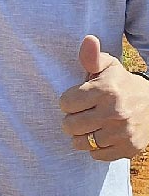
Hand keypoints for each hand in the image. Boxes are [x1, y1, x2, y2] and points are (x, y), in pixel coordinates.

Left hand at [60, 35, 148, 160]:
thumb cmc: (121, 83)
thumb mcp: (108, 67)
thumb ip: (92, 56)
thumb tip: (88, 39)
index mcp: (106, 91)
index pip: (65, 103)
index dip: (67, 102)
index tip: (76, 100)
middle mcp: (115, 112)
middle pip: (70, 125)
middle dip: (71, 120)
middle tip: (80, 115)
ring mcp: (122, 133)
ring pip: (82, 142)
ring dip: (80, 136)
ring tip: (88, 126)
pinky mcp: (129, 149)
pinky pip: (97, 155)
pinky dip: (95, 149)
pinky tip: (100, 136)